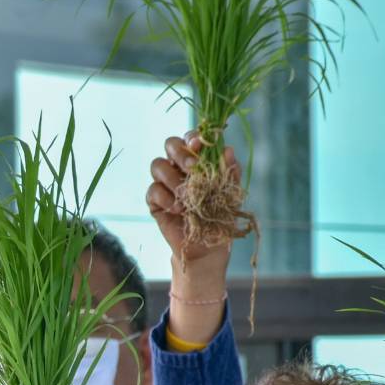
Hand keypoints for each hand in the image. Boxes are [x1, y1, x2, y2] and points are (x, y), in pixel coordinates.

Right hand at [147, 132, 238, 287]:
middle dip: (180, 153)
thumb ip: (230, 171)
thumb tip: (227, 150)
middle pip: (170, 144)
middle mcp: (179, 167)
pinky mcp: (155, 201)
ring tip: (186, 196)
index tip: (199, 146)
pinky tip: (177, 209)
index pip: (192, 138)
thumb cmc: (221, 217)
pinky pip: (152, 190)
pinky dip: (165, 197)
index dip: (193, 137)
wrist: (209, 246)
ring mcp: (165, 183)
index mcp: (199, 160)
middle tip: (192, 170)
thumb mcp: (231, 193)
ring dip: (172, 177)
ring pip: (157, 164)